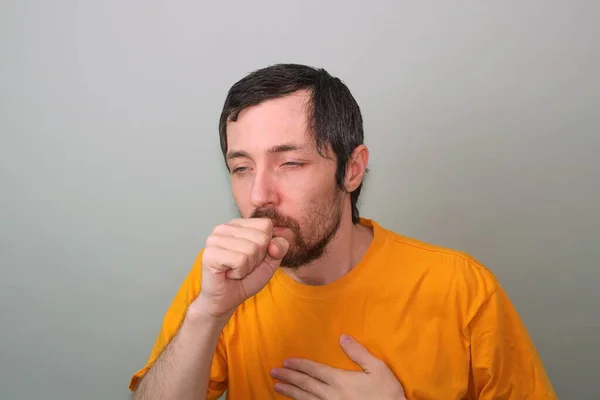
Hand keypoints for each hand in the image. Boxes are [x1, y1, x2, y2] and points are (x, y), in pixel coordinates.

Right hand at [193, 218, 288, 317]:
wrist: (226, 300)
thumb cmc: (245, 279)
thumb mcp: (270, 262)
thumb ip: (279, 249)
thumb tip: (275, 243)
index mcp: (238, 224)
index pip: (266, 225)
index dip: (266, 246)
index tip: (253, 257)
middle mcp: (224, 228)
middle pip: (260, 237)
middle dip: (257, 258)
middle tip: (242, 266)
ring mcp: (215, 239)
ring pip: (251, 249)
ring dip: (247, 267)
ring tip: (235, 270)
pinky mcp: (210, 254)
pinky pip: (240, 260)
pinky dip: (239, 272)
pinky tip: (229, 274)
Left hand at [270, 335, 405, 399]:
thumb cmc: (387, 393)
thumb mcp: (377, 368)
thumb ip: (358, 353)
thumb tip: (342, 337)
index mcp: (340, 380)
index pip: (314, 370)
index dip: (299, 365)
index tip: (286, 362)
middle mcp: (330, 395)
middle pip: (305, 384)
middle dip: (288, 377)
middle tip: (273, 373)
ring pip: (304, 399)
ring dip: (289, 392)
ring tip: (276, 387)